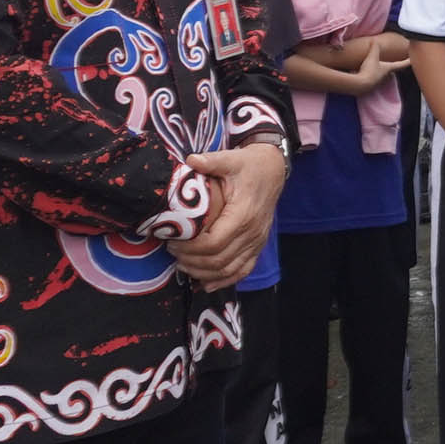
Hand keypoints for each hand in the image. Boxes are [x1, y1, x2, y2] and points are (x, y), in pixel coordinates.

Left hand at [170, 144, 287, 290]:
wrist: (273, 169)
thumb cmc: (249, 165)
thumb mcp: (232, 159)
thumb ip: (212, 161)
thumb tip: (191, 160)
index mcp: (243, 214)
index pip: (214, 242)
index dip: (191, 248)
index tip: (172, 242)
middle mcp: (252, 232)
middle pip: (219, 260)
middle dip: (192, 261)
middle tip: (172, 253)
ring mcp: (257, 241)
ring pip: (229, 270)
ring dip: (204, 273)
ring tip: (183, 266)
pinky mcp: (258, 245)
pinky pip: (243, 270)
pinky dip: (224, 280)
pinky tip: (206, 284)